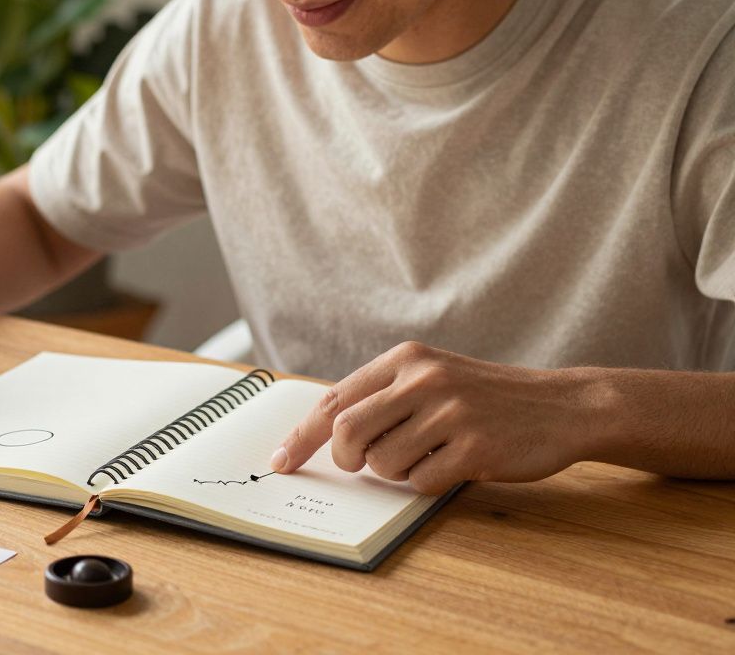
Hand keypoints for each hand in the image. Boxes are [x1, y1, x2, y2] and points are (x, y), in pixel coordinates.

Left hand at [269, 341, 594, 494]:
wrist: (563, 406)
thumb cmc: (486, 398)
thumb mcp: (432, 378)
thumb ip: (383, 397)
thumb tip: (322, 435)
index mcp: (406, 359)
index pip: (333, 401)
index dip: (300, 436)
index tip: (280, 462)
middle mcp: (424, 379)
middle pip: (347, 434)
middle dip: (348, 462)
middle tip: (366, 466)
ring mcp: (450, 412)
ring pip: (383, 464)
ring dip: (398, 473)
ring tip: (431, 455)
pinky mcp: (475, 446)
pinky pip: (423, 483)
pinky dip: (431, 484)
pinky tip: (456, 464)